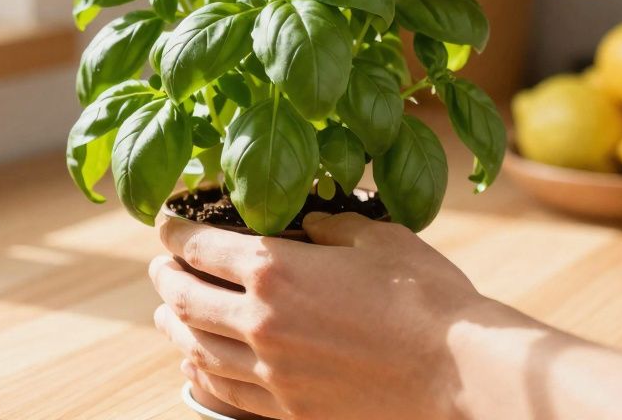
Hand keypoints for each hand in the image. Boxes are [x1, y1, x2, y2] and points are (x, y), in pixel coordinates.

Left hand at [148, 212, 508, 419]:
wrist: (461, 376)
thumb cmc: (427, 298)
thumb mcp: (378, 238)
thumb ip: (332, 226)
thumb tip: (311, 224)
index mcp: (275, 271)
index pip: (199, 247)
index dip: (174, 230)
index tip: (166, 221)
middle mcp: (260, 323)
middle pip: (185, 298)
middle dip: (165, 277)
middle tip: (160, 266)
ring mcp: (271, 373)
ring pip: (197, 348)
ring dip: (173, 326)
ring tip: (166, 314)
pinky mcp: (289, 410)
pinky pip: (225, 392)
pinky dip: (201, 373)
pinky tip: (197, 365)